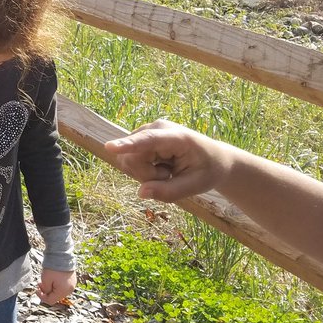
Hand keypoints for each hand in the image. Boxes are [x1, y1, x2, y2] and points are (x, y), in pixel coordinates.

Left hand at [37, 268, 75, 304]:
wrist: (61, 255)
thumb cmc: (53, 267)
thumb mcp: (45, 280)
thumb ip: (46, 290)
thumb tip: (46, 293)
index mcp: (63, 291)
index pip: (51, 300)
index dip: (42, 297)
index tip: (36, 290)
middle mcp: (69, 290)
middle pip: (55, 296)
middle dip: (46, 291)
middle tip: (39, 284)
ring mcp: (72, 285)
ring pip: (59, 291)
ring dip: (51, 288)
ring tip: (45, 280)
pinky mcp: (72, 280)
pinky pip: (63, 286)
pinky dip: (56, 284)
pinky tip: (52, 278)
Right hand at [104, 119, 228, 201]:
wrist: (213, 158)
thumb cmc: (207, 171)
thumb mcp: (195, 186)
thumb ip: (169, 192)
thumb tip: (141, 193)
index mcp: (177, 137)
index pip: (148, 141)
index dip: (129, 145)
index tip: (110, 147)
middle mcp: (156, 128)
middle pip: (132, 158)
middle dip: (145, 175)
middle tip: (168, 176)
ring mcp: (146, 132)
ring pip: (127, 160)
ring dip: (144, 173)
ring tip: (166, 171)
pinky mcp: (140, 138)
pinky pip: (128, 159)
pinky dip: (143, 170)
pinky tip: (160, 167)